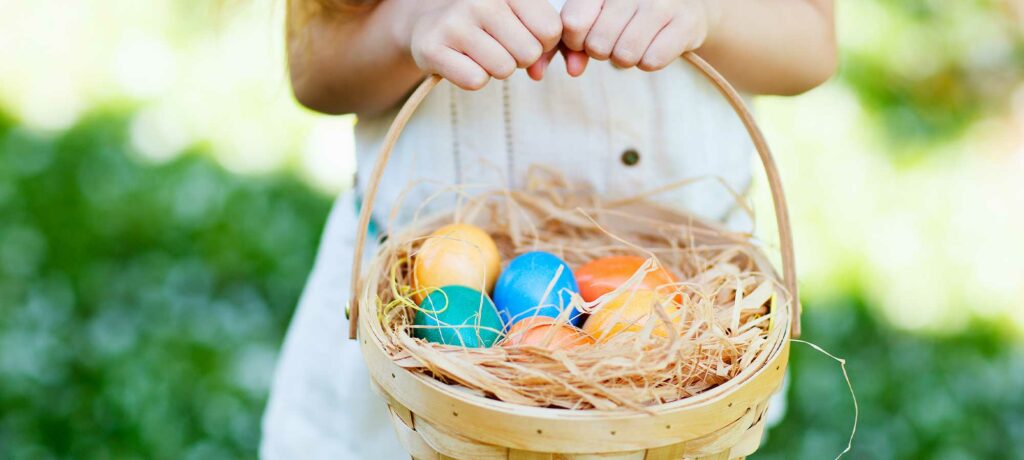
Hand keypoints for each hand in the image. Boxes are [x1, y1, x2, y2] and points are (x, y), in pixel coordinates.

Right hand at [406, 0, 562, 89]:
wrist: (428, 22)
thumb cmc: (484, 22)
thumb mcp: (516, 14)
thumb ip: (542, 37)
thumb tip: (539, 71)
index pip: (551, 29)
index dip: (542, 43)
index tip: (523, 36)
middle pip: (529, 53)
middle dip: (519, 58)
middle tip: (499, 46)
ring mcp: (454, 23)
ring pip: (503, 69)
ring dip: (496, 69)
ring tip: (479, 52)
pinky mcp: (432, 48)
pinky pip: (475, 81)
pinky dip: (472, 78)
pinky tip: (462, 61)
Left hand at [561, 0, 718, 70]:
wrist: (683, 3)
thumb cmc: (628, 12)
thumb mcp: (596, 17)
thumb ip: (574, 43)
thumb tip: (573, 70)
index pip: (573, 23)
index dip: (575, 41)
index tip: (587, 37)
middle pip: (598, 45)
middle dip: (603, 52)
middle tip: (616, 40)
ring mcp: (662, 3)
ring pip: (624, 56)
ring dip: (626, 58)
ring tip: (635, 42)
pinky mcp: (686, 22)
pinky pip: (652, 61)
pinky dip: (649, 61)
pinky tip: (654, 44)